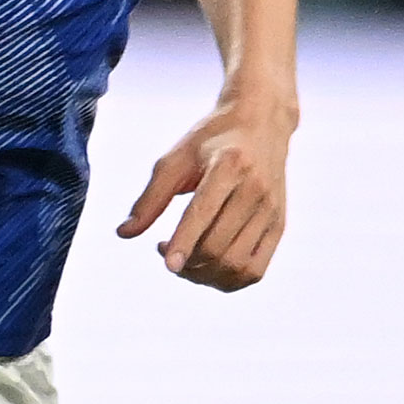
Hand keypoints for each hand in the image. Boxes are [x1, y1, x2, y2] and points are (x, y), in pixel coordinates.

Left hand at [117, 89, 294, 290]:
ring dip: (204, 276)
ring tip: (184, 262)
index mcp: (229, 164)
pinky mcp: (279, 225)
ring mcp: (271, 210)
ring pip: (237, 265)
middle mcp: (255, 189)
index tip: (167, 264)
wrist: (261, 122)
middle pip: (219, 246)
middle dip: (187, 262)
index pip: (204, 212)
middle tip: (163, 250)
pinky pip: (255, 270)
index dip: (184, 242)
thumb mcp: (176, 158)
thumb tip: (124, 234)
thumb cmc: (212, 139)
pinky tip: (208, 269)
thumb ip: (150, 197)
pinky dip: (228, 281)